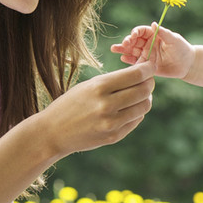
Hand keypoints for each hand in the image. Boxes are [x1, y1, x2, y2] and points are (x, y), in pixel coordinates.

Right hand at [40, 61, 154, 155]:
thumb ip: (114, 81)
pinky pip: (136, 120)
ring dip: (145, 98)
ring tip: (138, 95)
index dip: (148, 68)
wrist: (53, 132)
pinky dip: (136, 112)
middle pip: (144, 90)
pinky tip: (127, 109)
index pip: (136, 75)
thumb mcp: (89, 86)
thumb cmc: (71, 104)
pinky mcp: (114, 136)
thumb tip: (143, 74)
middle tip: (147, 80)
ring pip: (144, 106)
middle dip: (149, 83)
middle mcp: (107, 105)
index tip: (150, 66)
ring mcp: (111, 123)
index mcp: (99, 87)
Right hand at [110, 23, 192, 78]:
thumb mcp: (174, 39)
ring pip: (131, 51)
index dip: (135, 32)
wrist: (187, 65)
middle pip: (133, 41)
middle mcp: (147, 44)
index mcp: (153, 35)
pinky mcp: (145, 65)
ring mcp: (145, 54)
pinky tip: (123, 58)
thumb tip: (154, 24)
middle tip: (124, 43)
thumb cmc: (182, 49)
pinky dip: (128, 60)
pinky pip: (135, 62)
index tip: (133, 35)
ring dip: (123, 49)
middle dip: (127, 41)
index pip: (141, 31)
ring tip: (114, 48)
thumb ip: (164, 33)